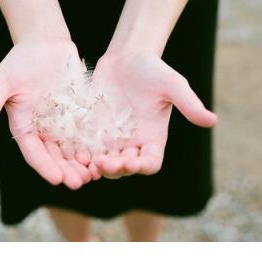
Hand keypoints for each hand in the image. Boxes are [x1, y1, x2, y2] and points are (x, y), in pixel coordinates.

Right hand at [0, 39, 92, 188]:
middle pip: (55, 156)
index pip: (34, 153)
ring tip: (94, 174)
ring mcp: (63, 124)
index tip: (57, 179)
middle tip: (79, 183)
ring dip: (81, 164)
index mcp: (24, 127)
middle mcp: (44, 130)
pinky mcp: (79, 115)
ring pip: (72, 149)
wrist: (45, 44)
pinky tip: (103, 154)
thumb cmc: (19, 61)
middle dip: (66, 171)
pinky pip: (87, 133)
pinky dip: (94, 146)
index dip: (45, 166)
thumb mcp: (1, 83)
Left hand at [90, 51, 217, 177]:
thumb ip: (189, 104)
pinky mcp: (94, 130)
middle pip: (124, 167)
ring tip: (89, 162)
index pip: (150, 163)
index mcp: (152, 138)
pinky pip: (88, 148)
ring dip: (98, 166)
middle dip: (115, 169)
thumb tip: (212, 121)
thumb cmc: (153, 70)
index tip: (132, 162)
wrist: (126, 58)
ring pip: (104, 162)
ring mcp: (111, 138)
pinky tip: (77, 153)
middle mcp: (132, 142)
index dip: (142, 166)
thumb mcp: (172, 85)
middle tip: (105, 163)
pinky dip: (83, 154)